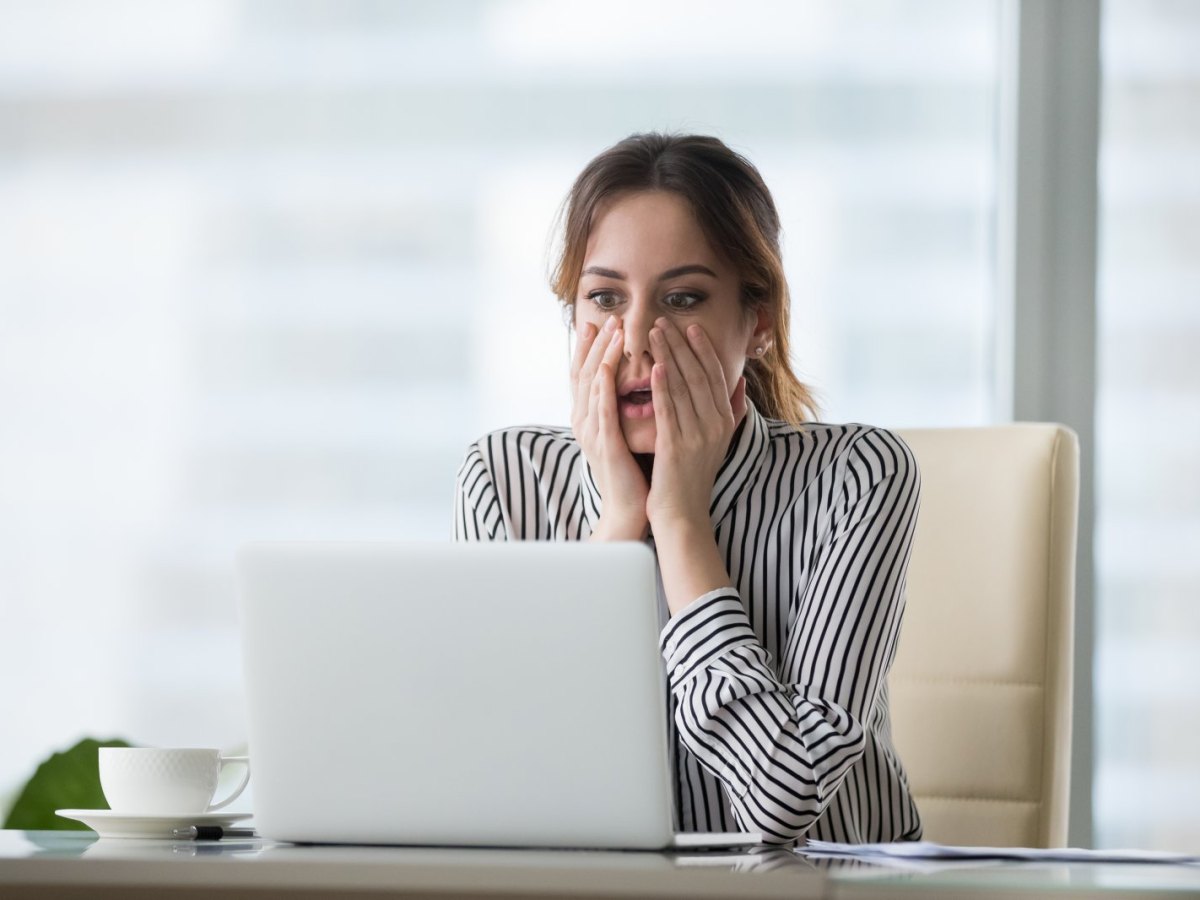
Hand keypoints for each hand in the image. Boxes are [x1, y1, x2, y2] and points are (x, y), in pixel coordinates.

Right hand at [570, 315, 648, 539]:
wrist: (630, 510)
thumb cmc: (635, 471)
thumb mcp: (629, 433)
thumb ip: (630, 407)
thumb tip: (644, 381)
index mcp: (591, 418)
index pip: (589, 374)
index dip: (593, 347)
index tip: (602, 321)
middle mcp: (585, 421)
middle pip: (585, 373)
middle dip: (596, 343)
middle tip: (607, 317)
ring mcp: (592, 432)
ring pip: (593, 385)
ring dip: (601, 355)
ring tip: (611, 331)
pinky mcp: (604, 444)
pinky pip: (602, 410)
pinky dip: (605, 386)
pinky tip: (610, 366)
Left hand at [646, 318, 746, 532]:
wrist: (683, 515)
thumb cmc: (694, 477)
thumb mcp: (719, 442)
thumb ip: (733, 411)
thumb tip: (742, 383)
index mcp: (725, 421)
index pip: (715, 376)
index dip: (703, 349)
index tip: (690, 327)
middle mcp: (715, 425)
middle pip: (698, 375)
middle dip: (682, 345)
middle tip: (665, 321)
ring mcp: (697, 436)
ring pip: (682, 387)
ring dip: (668, 357)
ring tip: (654, 334)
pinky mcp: (677, 447)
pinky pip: (669, 411)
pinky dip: (663, 388)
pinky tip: (655, 368)